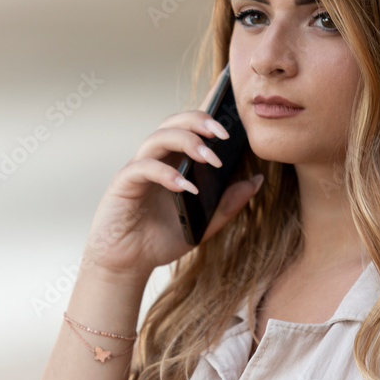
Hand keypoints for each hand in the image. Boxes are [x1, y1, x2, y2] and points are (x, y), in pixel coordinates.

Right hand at [81, 71, 263, 280]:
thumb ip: (228, 203)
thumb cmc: (160, 239)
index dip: (208, 115)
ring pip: (158, 137)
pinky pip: (143, 168)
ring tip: (211, 158)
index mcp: (173, 161)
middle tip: (224, 133)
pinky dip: (166, 173)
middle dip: (199, 121)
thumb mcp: (203, 223)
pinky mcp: (122, 184)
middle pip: (173, 123)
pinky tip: (186, 186)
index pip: (189, 127)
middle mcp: (154, 159)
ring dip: (186, 142)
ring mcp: (137, 169)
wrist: (127, 265)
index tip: (233, 117)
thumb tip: (256, 180)